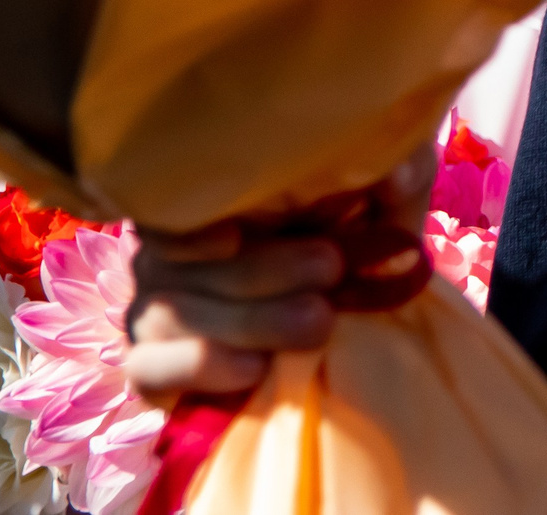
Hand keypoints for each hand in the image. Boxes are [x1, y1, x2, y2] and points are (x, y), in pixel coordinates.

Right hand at [124, 148, 433, 399]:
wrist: (347, 326)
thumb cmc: (354, 246)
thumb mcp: (383, 204)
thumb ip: (396, 177)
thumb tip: (397, 177)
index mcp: (208, 200)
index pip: (170, 201)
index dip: (189, 220)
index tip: (234, 233)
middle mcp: (167, 251)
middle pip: (181, 259)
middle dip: (262, 269)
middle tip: (331, 269)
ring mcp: (152, 310)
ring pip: (170, 314)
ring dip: (248, 320)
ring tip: (318, 321)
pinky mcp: (151, 368)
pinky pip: (149, 368)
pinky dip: (198, 366)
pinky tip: (254, 368)